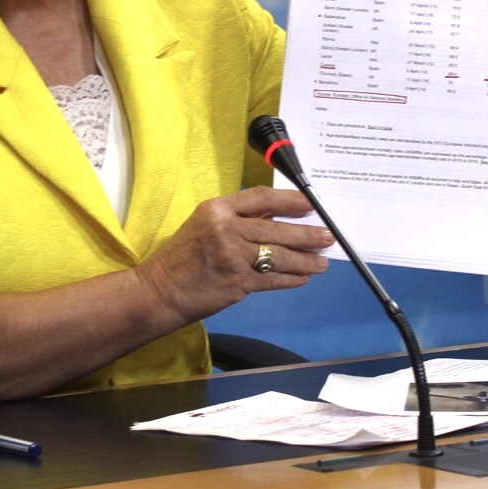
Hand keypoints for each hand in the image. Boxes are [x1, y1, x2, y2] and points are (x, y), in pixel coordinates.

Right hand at [134, 186, 334, 324]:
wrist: (160, 290)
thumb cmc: (182, 256)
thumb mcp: (204, 225)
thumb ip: (238, 220)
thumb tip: (278, 218)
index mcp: (217, 209)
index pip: (262, 198)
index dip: (290, 200)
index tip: (311, 205)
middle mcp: (226, 229)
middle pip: (277, 229)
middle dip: (307, 235)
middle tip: (327, 237)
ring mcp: (232, 257)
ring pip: (280, 256)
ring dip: (306, 260)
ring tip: (322, 262)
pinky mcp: (238, 283)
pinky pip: (274, 279)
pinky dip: (293, 279)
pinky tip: (304, 277)